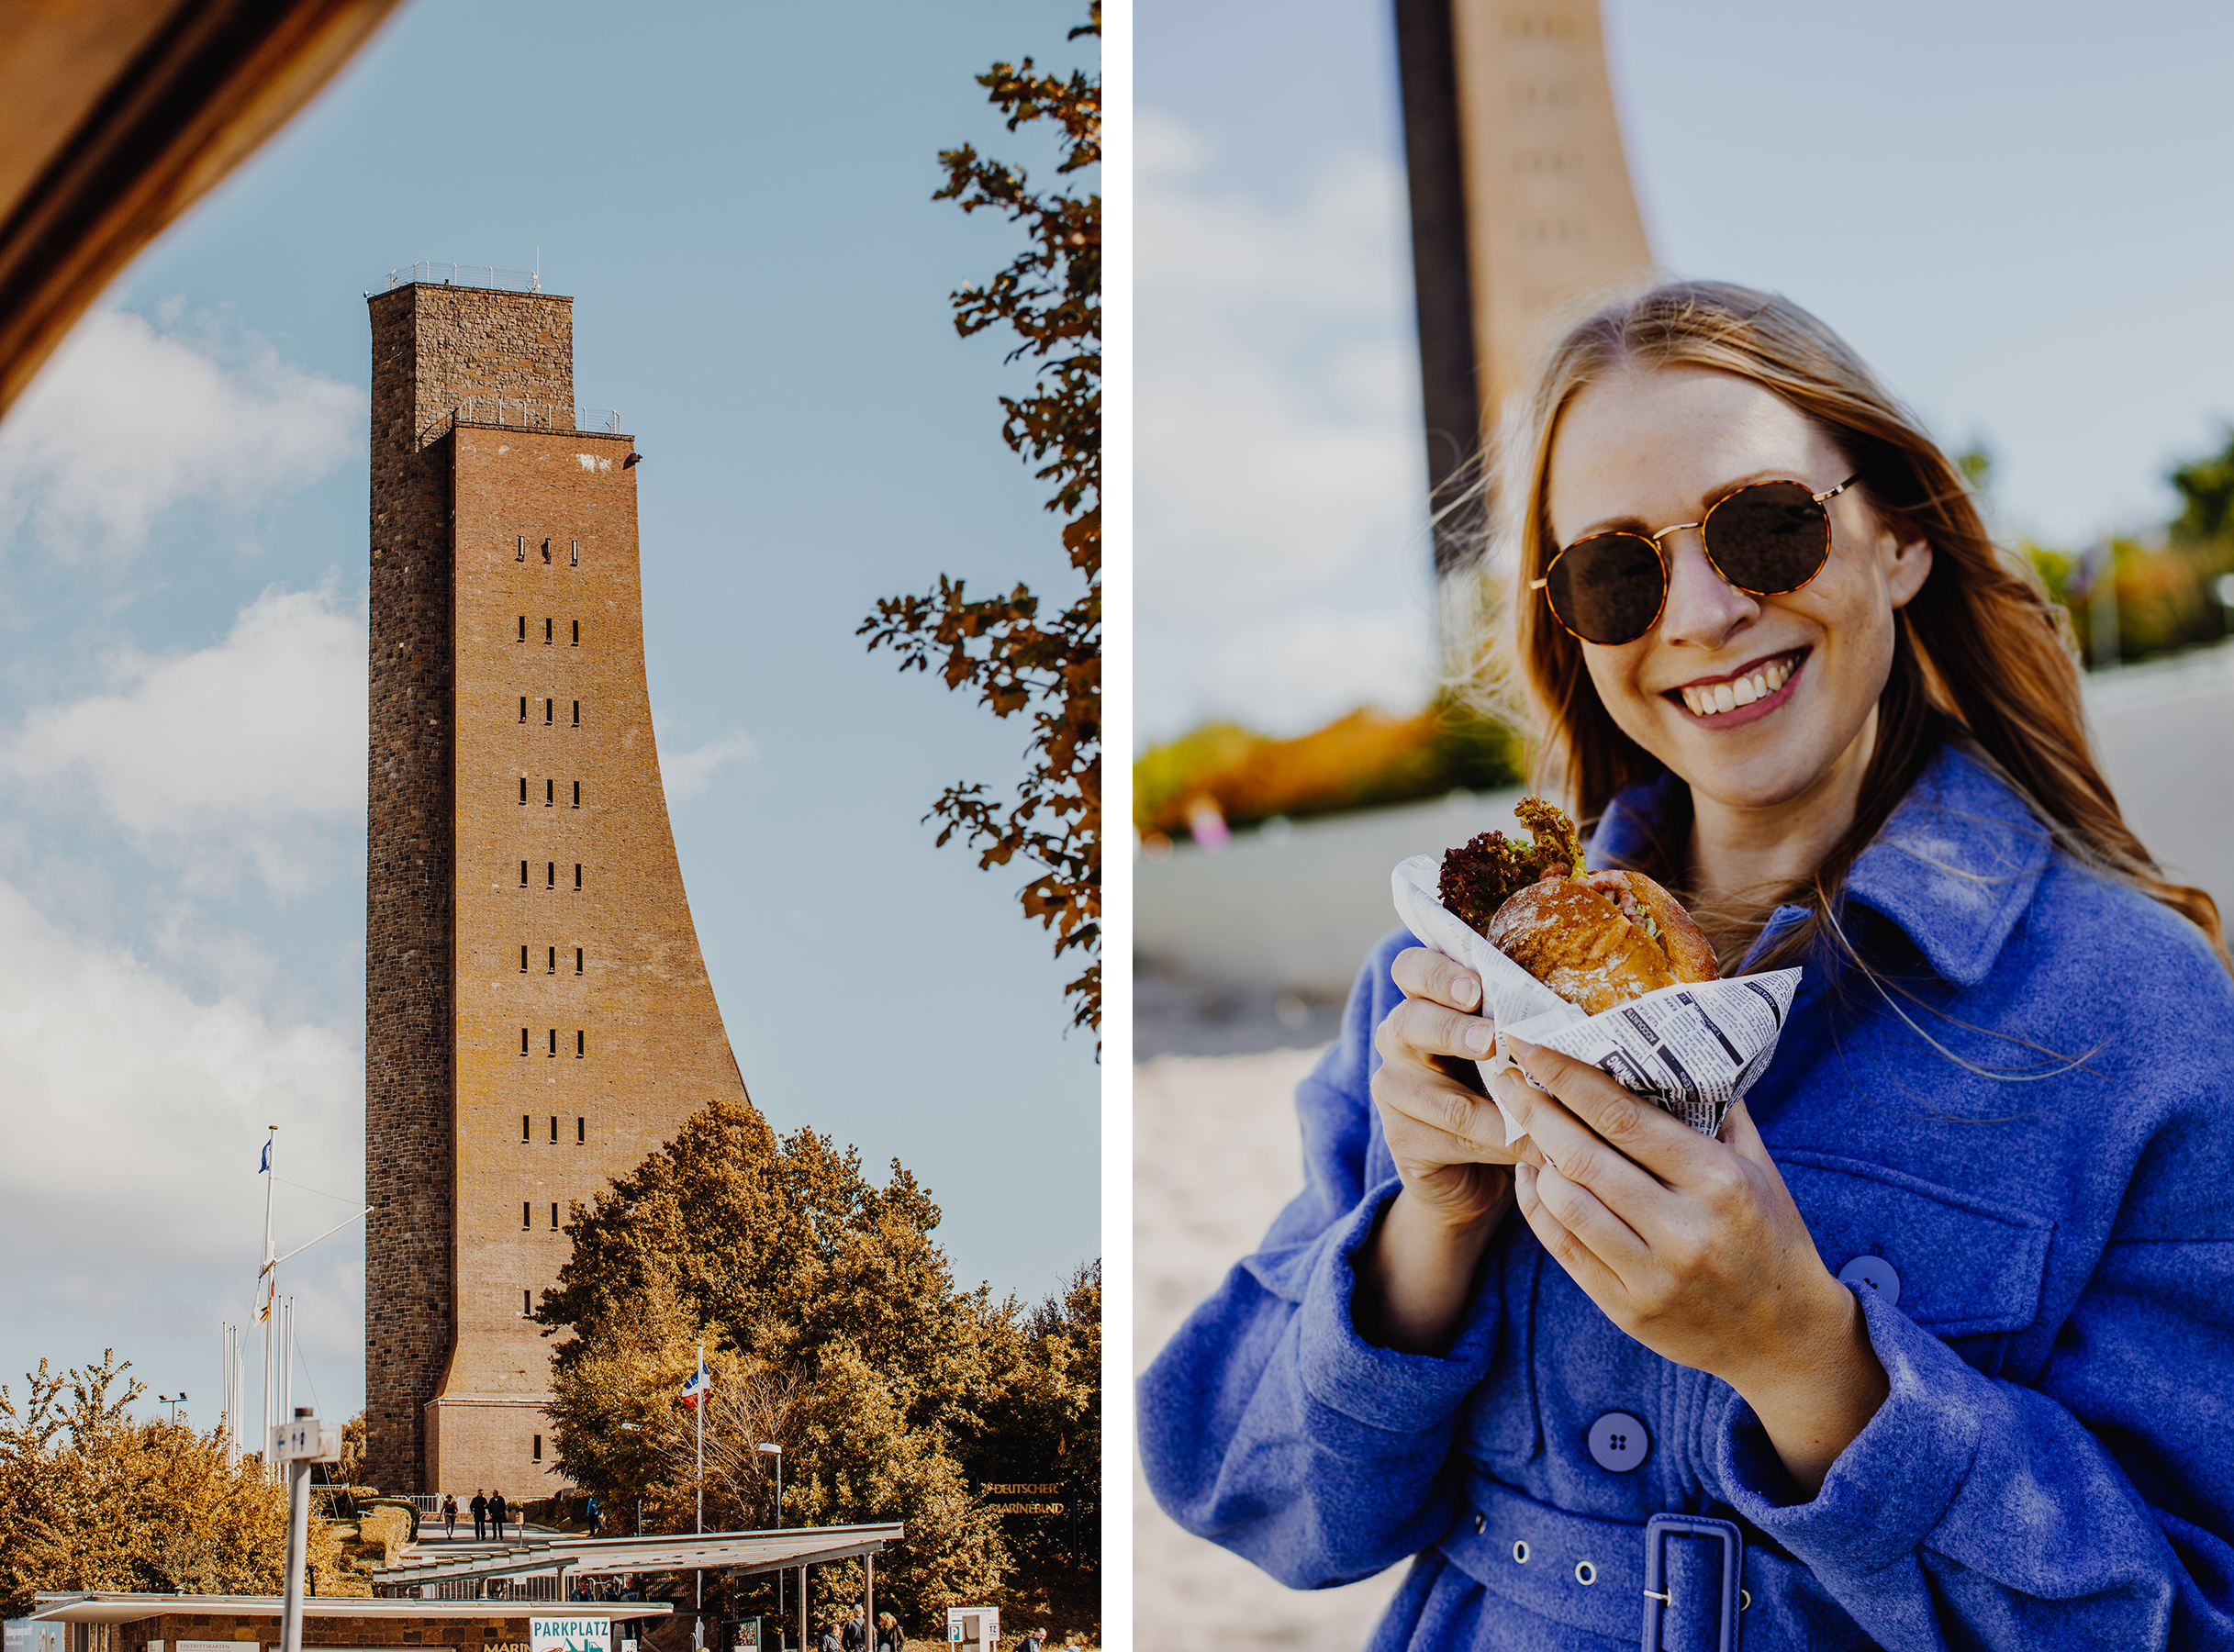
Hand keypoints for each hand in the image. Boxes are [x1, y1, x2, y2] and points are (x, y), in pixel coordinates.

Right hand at [1356, 948, 1534, 1353]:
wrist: (1470, 1170)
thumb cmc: (1502, 1091)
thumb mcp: (1512, 1052)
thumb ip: (1525, 1025)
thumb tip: (1595, 1005)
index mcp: (1425, 1001)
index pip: (1411, 969)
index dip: (1437, 973)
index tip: (1475, 987)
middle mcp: (1398, 1038)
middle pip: (1409, 1021)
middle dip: (1453, 1030)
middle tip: (1491, 1040)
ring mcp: (1393, 1090)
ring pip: (1440, 1095)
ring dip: (1497, 1106)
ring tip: (1536, 1111)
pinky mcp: (1400, 1138)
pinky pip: (1452, 1139)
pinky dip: (1500, 1144)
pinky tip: (1536, 1148)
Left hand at [1496, 1038, 1887, 1495]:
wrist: (1787, 1339)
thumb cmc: (1771, 1236)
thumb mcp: (1758, 1168)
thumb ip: (1717, 1111)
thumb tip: (1670, 1050)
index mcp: (1717, 1182)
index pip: (1623, 1116)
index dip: (1567, 1076)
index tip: (1531, 1044)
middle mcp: (1683, 1229)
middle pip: (1582, 1157)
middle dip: (1534, 1110)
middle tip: (1505, 1076)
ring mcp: (1652, 1274)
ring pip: (1564, 1203)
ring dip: (1533, 1159)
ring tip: (1522, 1126)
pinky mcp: (1627, 1308)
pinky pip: (1562, 1247)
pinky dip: (1538, 1206)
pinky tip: (1532, 1177)